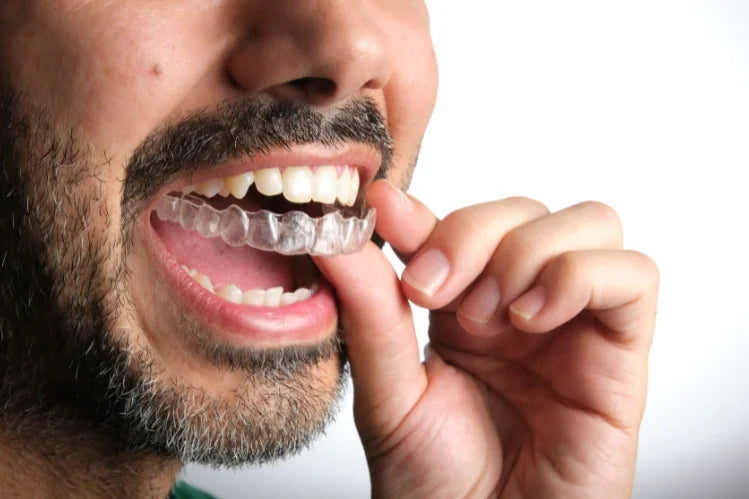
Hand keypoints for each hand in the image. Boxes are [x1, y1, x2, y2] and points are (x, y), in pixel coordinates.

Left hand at [314, 180, 658, 497]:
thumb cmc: (434, 482)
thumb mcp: (389, 391)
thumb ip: (369, 311)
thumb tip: (335, 237)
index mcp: (464, 304)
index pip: (459, 221)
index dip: (424, 213)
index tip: (381, 213)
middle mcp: (522, 304)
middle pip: (525, 210)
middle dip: (473, 235)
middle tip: (432, 291)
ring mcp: (573, 324)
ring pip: (589, 224)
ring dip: (528, 253)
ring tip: (492, 318)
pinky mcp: (619, 353)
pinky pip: (632, 276)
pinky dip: (580, 278)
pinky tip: (534, 320)